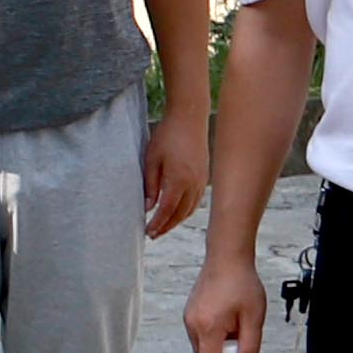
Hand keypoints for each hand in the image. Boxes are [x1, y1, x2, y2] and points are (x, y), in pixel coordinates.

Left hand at [141, 106, 206, 239]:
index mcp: (179, 180)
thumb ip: (150, 184)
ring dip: (176, 221)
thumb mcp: (151, 159)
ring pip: (190, 209)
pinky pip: (196, 200)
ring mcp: (202, 180)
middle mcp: (193, 184)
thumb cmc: (167, 135)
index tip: (148, 232)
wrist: (189, 117)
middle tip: (153, 234)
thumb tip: (148, 207)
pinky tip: (177, 212)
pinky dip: (186, 210)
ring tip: (163, 227)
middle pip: (180, 214)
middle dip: (166, 226)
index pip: (167, 210)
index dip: (157, 224)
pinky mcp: (205, 176)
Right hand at [185, 257, 267, 352]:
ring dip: (218, 350)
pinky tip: (228, 326)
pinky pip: (200, 336)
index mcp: (209, 328)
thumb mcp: (254, 317)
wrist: (227, 256)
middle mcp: (193, 325)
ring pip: (202, 348)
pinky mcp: (190, 313)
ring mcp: (188, 318)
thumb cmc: (242, 283)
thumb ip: (250, 347)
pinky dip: (213, 340)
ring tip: (237, 331)